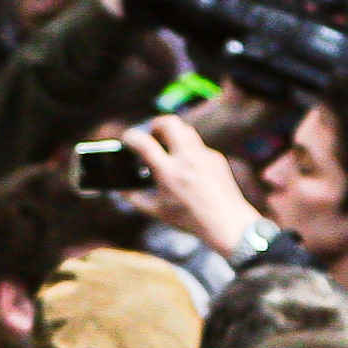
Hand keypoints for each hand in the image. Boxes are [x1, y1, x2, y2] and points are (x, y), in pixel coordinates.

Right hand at [121, 115, 264, 254]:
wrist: (228, 223)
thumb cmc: (190, 220)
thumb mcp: (157, 211)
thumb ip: (135, 199)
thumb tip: (120, 190)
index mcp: (169, 172)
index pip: (143, 142)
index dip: (130, 136)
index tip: (127, 139)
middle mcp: (187, 159)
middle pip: (169, 123)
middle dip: (155, 124)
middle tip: (151, 135)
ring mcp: (204, 156)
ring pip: (185, 129)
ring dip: (172, 133)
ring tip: (166, 146)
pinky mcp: (216, 158)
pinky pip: (197, 145)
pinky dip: (187, 149)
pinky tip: (186, 165)